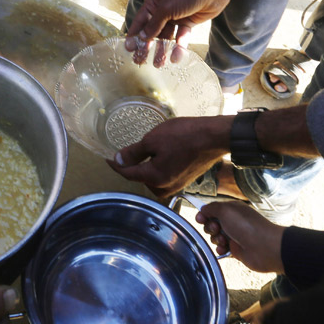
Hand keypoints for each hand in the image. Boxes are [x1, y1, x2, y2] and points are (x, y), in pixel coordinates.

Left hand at [108, 115, 231, 197]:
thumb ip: (133, 152)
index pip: (128, 174)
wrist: (215, 137)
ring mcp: (177, 186)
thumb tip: (118, 160)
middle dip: (133, 167)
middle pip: (140, 179)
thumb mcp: (153, 140)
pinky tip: (161, 156)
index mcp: (155, 178)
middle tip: (128, 152)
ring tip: (146, 153)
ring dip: (147, 168)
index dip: (116, 165)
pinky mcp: (185, 181)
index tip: (107, 158)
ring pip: (153, 179)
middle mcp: (165, 188)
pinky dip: (158, 168)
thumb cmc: (184, 135)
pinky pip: (165, 177)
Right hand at [123, 0, 233, 65]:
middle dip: (147, 46)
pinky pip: (180, 37)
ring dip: (162, 50)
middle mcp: (162, 10)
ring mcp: (175, 17)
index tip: (128, 49)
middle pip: (152, 32)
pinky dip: (178, 47)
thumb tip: (142, 37)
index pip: (140, 21)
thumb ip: (154, 24)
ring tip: (158, 64)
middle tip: (140, 61)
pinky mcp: (187, 23)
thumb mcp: (166, 8)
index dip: (134, 35)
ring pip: (166, 37)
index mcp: (153, 2)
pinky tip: (176, 57)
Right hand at [195, 201, 284, 273]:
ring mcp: (235, 235)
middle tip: (217, 229)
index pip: (213, 210)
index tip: (200, 219)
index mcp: (232, 210)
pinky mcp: (236, 249)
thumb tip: (203, 210)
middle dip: (210, 227)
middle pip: (212, 223)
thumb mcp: (226, 210)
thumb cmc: (247, 226)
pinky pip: (221, 248)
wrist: (264, 247)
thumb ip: (211, 208)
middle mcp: (233, 222)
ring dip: (215, 239)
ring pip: (215, 237)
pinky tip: (225, 249)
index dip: (204, 214)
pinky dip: (220, 249)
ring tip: (224, 241)